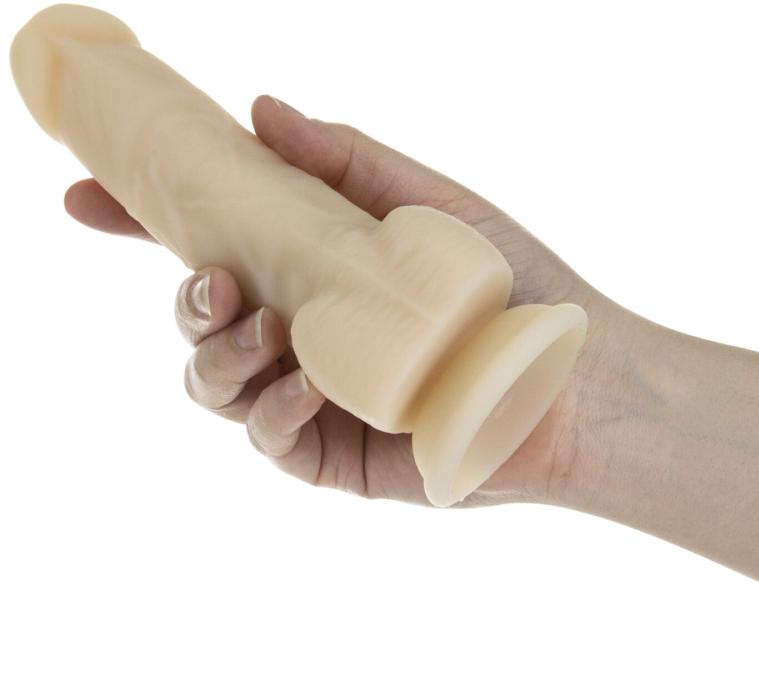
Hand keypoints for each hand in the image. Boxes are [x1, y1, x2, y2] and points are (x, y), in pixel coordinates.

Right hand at [63, 95, 631, 506]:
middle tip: (212, 284)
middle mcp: (303, 333)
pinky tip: (306, 383)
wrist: (571, 376)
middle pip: (200, 319)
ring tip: (266, 330)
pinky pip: (266, 434)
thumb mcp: (429, 208)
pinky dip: (270, 405)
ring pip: (213, 381)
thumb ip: (347, 163)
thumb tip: (263, 109)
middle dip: (184, 299)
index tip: (88, 197)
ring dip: (219, 354)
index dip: (146, 225)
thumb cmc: (511, 288)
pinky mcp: (330, 452)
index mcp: (317, 272)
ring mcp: (310, 396)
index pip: (215, 246)